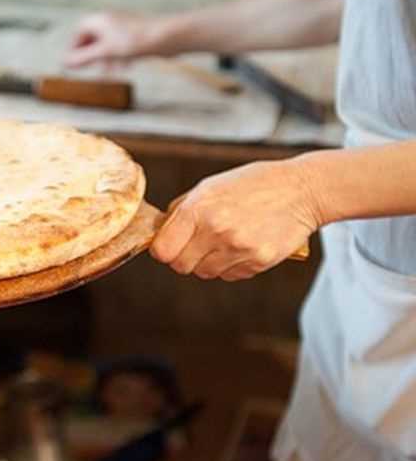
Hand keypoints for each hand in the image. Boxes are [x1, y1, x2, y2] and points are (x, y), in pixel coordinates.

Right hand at [64, 12, 183, 67]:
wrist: (168, 37)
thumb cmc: (136, 40)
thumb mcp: (105, 52)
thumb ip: (83, 58)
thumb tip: (64, 62)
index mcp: (100, 20)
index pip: (79, 32)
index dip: (74, 48)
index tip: (73, 63)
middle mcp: (110, 21)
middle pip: (93, 39)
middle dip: (91, 55)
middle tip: (90, 69)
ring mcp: (123, 28)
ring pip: (107, 45)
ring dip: (106, 59)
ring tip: (109, 72)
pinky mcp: (135, 36)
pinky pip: (120, 48)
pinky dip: (119, 58)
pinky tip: (125, 67)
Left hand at [149, 160, 320, 280]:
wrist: (301, 190)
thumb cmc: (253, 184)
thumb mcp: (210, 186)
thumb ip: (182, 210)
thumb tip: (160, 233)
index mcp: (198, 208)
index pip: (162, 250)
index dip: (164, 250)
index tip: (170, 246)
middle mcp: (216, 229)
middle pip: (181, 266)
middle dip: (184, 258)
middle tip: (198, 245)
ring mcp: (238, 248)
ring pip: (205, 273)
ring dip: (209, 262)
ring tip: (225, 241)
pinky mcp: (258, 261)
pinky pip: (230, 276)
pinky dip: (232, 265)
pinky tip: (243, 245)